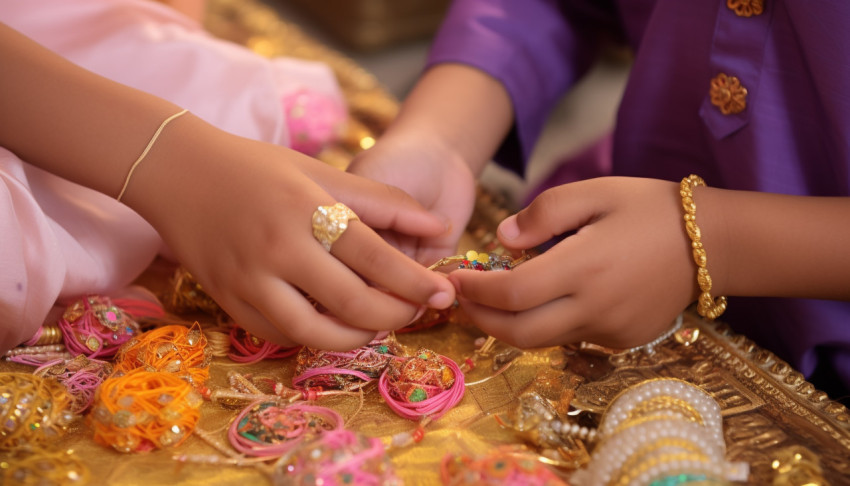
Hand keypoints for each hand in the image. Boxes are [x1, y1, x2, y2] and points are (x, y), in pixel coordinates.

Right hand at [125, 115, 455, 350]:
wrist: (177, 172)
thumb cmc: (257, 167)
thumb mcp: (321, 171)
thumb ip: (383, 201)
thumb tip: (440, 226)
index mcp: (306, 210)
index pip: (375, 258)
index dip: (416, 282)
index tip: (444, 294)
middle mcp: (277, 249)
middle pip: (352, 303)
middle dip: (396, 314)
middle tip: (418, 311)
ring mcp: (248, 280)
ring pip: (316, 333)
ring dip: (358, 337)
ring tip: (380, 322)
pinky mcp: (228, 301)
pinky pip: (280, 335)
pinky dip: (315, 336)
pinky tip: (335, 322)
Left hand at [447, 177, 697, 349]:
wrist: (713, 242)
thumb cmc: (649, 208)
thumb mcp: (595, 192)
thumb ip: (543, 213)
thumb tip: (502, 240)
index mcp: (585, 267)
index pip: (513, 292)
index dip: (476, 290)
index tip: (455, 277)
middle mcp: (596, 308)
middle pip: (519, 333)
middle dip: (481, 319)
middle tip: (463, 299)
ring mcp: (611, 330)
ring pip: (542, 340)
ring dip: (509, 324)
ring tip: (494, 297)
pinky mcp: (623, 341)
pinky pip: (571, 338)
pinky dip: (546, 323)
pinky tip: (545, 299)